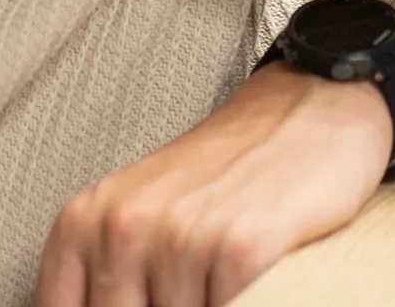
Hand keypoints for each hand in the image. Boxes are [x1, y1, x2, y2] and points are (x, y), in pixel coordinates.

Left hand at [35, 62, 393, 306]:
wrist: (311, 107)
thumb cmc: (228, 169)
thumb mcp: (143, 217)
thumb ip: (110, 277)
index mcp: (83, 222)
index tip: (140, 299)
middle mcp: (123, 227)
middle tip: (191, 280)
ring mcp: (181, 237)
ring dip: (207, 304)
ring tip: (221, 271)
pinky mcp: (242, 247)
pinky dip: (247, 300)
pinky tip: (253, 272)